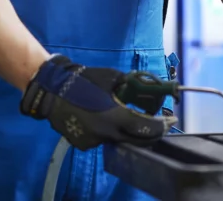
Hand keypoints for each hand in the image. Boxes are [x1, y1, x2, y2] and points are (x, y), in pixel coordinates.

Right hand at [20, 55, 176, 150]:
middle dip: (150, 134)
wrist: (53, 90)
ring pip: (118, 140)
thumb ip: (129, 86)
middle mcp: (107, 132)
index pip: (146, 128)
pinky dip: (106, 132)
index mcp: (115, 115)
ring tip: (123, 117)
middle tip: (158, 126)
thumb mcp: (111, 77)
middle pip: (136, 140)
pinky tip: (101, 119)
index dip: (161, 126)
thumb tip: (145, 87)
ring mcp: (94, 141)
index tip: (169, 122)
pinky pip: (102, 140)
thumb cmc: (84, 79)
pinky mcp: (83, 144)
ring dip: (124, 131)